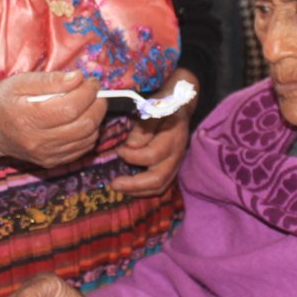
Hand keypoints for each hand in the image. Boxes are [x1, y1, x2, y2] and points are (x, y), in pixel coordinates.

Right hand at [0, 71, 106, 166]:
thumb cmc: (1, 102)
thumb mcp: (18, 83)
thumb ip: (49, 80)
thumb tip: (78, 78)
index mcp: (28, 119)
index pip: (71, 108)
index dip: (88, 92)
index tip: (91, 81)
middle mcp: (39, 142)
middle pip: (84, 125)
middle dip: (97, 104)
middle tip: (95, 91)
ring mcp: (46, 155)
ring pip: (88, 139)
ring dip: (96, 119)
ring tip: (89, 103)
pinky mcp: (51, 162)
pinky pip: (82, 149)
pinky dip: (90, 133)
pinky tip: (82, 119)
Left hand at [110, 69, 197, 196]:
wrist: (181, 106)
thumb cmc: (164, 105)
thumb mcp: (153, 108)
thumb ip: (144, 127)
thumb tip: (130, 146)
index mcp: (172, 137)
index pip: (153, 155)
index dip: (133, 156)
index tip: (119, 150)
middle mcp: (176, 154)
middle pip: (158, 178)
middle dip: (134, 185)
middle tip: (114, 184)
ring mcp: (176, 163)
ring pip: (160, 186)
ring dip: (138, 191)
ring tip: (120, 188)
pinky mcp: (172, 168)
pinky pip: (161, 185)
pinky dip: (145, 190)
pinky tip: (130, 188)